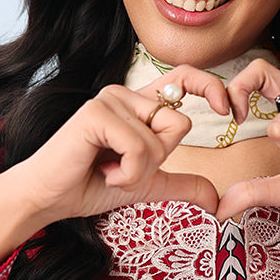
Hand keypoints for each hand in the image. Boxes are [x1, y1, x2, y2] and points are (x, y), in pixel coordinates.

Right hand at [0, 77, 224, 240]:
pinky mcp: (97, 113)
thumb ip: (181, 184)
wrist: (50, 199)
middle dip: (156, 161)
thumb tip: (218, 200)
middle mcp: (124, 94)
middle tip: (122, 168)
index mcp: (137, 104)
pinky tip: (101, 170)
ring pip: (159, 141)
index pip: (184, 79)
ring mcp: (110, 100)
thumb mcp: (146, 184)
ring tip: (107, 170)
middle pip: (178, 125)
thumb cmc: (89, 185)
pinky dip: (126, 172)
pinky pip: (139, 147)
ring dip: (137, 171)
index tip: (228, 111)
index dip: (210, 87)